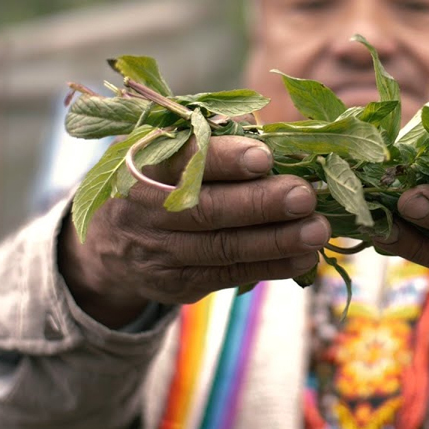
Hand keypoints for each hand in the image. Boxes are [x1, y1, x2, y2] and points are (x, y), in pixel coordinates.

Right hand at [58, 135, 329, 327]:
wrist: (110, 245)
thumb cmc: (160, 181)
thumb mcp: (167, 154)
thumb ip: (216, 147)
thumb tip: (287, 144)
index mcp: (145, 164)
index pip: (184, 160)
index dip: (225, 160)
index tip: (264, 158)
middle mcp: (146, 209)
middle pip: (207, 210)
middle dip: (261, 204)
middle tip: (305, 196)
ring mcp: (160, 252)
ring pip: (223, 248)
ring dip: (277, 241)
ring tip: (318, 230)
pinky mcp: (177, 284)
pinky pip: (230, 275)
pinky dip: (271, 267)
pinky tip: (304, 258)